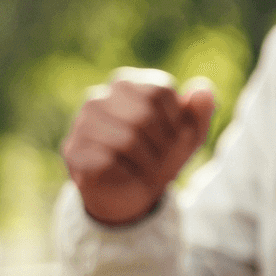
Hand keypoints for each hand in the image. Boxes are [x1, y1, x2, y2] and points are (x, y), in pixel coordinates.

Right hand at [62, 69, 217, 225]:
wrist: (132, 191)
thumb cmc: (161, 154)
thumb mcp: (189, 135)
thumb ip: (200, 111)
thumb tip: (203, 91)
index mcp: (129, 84)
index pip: (159, 90)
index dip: (176, 120)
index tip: (177, 137)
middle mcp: (99, 97)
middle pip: (143, 115)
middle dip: (163, 144)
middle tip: (163, 158)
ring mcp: (81, 123)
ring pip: (126, 139)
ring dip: (147, 162)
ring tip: (148, 167)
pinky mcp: (72, 150)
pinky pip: (106, 161)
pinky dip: (126, 173)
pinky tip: (126, 173)